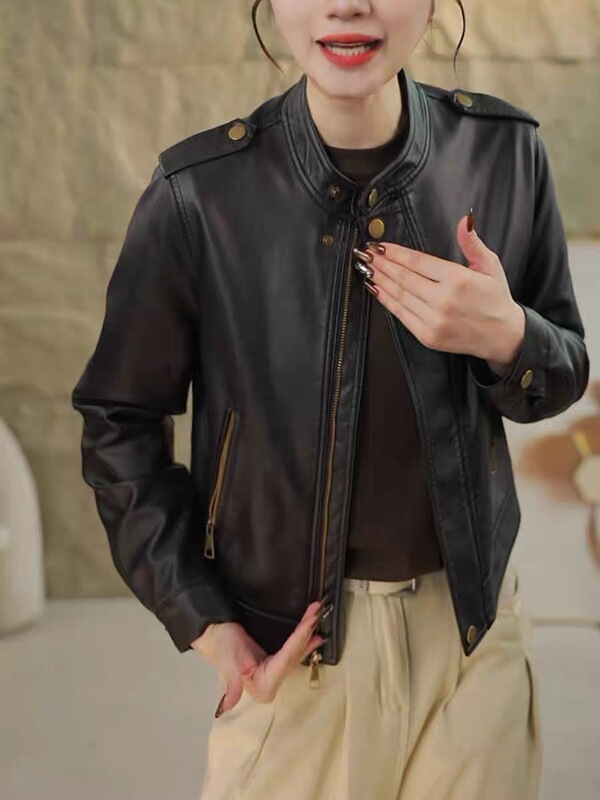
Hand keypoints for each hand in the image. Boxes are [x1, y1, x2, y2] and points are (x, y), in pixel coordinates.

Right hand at [190, 600, 325, 713]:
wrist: (210, 631)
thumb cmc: (218, 645)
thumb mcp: (228, 663)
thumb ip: (233, 685)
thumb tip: (226, 707)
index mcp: (261, 687)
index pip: (286, 659)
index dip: (299, 640)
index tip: (310, 622)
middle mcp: (270, 683)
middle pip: (294, 655)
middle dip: (306, 632)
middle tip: (317, 612)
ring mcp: (272, 672)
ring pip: (295, 652)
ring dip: (307, 634)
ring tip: (318, 616)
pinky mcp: (272, 661)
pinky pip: (291, 651)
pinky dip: (301, 641)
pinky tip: (313, 634)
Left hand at [363, 214, 525, 367]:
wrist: (502, 336)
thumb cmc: (495, 298)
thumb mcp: (490, 265)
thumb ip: (472, 243)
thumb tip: (464, 221)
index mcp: (458, 280)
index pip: (417, 262)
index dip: (395, 253)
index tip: (380, 246)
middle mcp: (444, 300)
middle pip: (404, 278)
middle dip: (382, 264)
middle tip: (366, 254)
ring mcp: (434, 320)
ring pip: (399, 296)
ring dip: (380, 281)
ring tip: (367, 268)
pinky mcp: (428, 336)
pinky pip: (401, 315)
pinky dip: (386, 301)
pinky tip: (377, 290)